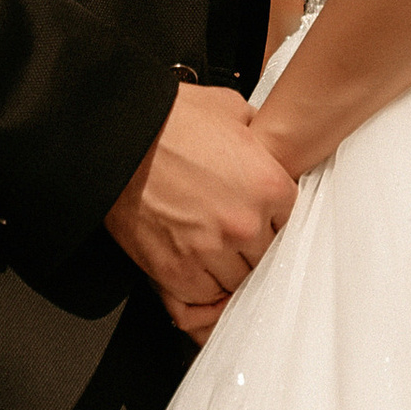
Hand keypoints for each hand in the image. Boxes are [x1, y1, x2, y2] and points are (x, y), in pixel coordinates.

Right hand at [105, 85, 295, 335]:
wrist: (119, 139)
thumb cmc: (169, 121)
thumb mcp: (230, 109)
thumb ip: (258, 130)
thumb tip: (264, 135)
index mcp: (268, 186)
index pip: (291, 223)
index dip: (274, 220)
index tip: (263, 219)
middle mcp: (244, 224)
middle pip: (266, 257)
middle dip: (253, 247)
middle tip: (235, 235)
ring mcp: (211, 252)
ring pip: (238, 283)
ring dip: (229, 271)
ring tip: (215, 253)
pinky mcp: (176, 272)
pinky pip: (203, 300)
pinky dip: (202, 291)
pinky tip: (199, 273)